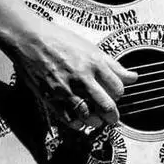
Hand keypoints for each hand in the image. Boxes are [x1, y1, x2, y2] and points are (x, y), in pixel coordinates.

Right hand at [10, 19, 137, 129]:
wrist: (30, 40)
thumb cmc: (60, 40)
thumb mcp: (90, 48)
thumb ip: (113, 65)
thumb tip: (133, 77)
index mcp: (94, 63)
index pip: (118, 88)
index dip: (119, 94)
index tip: (116, 95)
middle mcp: (82, 78)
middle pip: (107, 106)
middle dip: (113, 116)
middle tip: (113, 118)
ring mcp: (66, 90)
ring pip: (89, 116)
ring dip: (96, 122)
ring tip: (97, 120)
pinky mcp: (50, 98)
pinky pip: (68, 119)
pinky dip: (77, 124)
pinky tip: (80, 120)